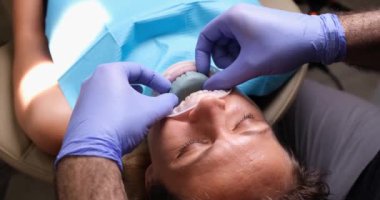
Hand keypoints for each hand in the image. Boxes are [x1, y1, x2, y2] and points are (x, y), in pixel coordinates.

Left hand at [56, 62, 177, 169]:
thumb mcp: (152, 111)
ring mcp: (85, 96)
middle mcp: (93, 79)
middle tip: (154, 96)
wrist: (92, 149)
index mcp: (110, 72)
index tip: (167, 90)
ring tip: (140, 107)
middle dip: (143, 87)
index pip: (138, 69)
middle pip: (124, 78)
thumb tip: (172, 99)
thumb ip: (166, 102)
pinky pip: (103, 103)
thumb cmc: (123, 121)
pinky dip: (117, 107)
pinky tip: (124, 120)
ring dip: (129, 97)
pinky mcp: (80, 112)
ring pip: (112, 91)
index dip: (157, 79)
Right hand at [195, 4, 345, 89]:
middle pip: (217, 42)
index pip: (205, 37)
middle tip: (236, 71)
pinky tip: (255, 62)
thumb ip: (225, 77)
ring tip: (249, 67)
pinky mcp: (258, 27)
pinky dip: (243, 55)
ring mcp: (249, 20)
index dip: (202, 57)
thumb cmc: (279, 48)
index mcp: (231, 18)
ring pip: (229, 44)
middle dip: (222, 60)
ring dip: (234, 59)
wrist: (314, 39)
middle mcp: (237, 16)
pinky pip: (241, 43)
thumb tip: (206, 87)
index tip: (206, 74)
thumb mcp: (249, 66)